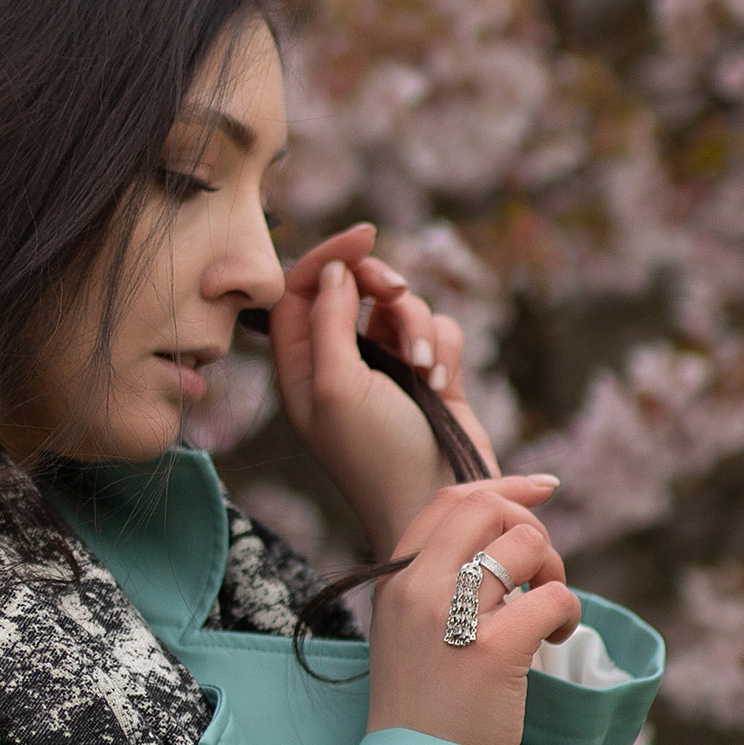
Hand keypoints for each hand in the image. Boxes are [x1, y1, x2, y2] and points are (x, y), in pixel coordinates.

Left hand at [269, 222, 499, 557]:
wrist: (437, 507)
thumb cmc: (377, 457)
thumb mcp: (336, 387)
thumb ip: (327, 321)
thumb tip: (334, 269)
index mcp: (302, 367)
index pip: (300, 289)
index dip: (327, 256)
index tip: (363, 237)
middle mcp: (341, 363)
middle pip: (353, 286)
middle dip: (381, 283)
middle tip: (396, 293)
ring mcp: (387, 369)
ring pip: (402, 307)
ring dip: (417, 328)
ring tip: (423, 371)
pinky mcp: (431, 375)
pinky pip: (437, 330)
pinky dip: (442, 348)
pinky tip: (442, 383)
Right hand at [364, 477, 578, 744]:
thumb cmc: (424, 715)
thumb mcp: (408, 635)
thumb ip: (439, 586)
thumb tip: (506, 541)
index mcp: (395, 582)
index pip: (450, 501)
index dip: (504, 487)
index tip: (542, 490)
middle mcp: (417, 589)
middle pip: (487, 507)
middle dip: (531, 525)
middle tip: (544, 570)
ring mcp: (452, 617)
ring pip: (525, 544)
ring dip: (554, 569)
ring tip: (548, 612)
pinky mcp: (493, 650)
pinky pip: (553, 596)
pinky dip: (567, 611)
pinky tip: (555, 638)